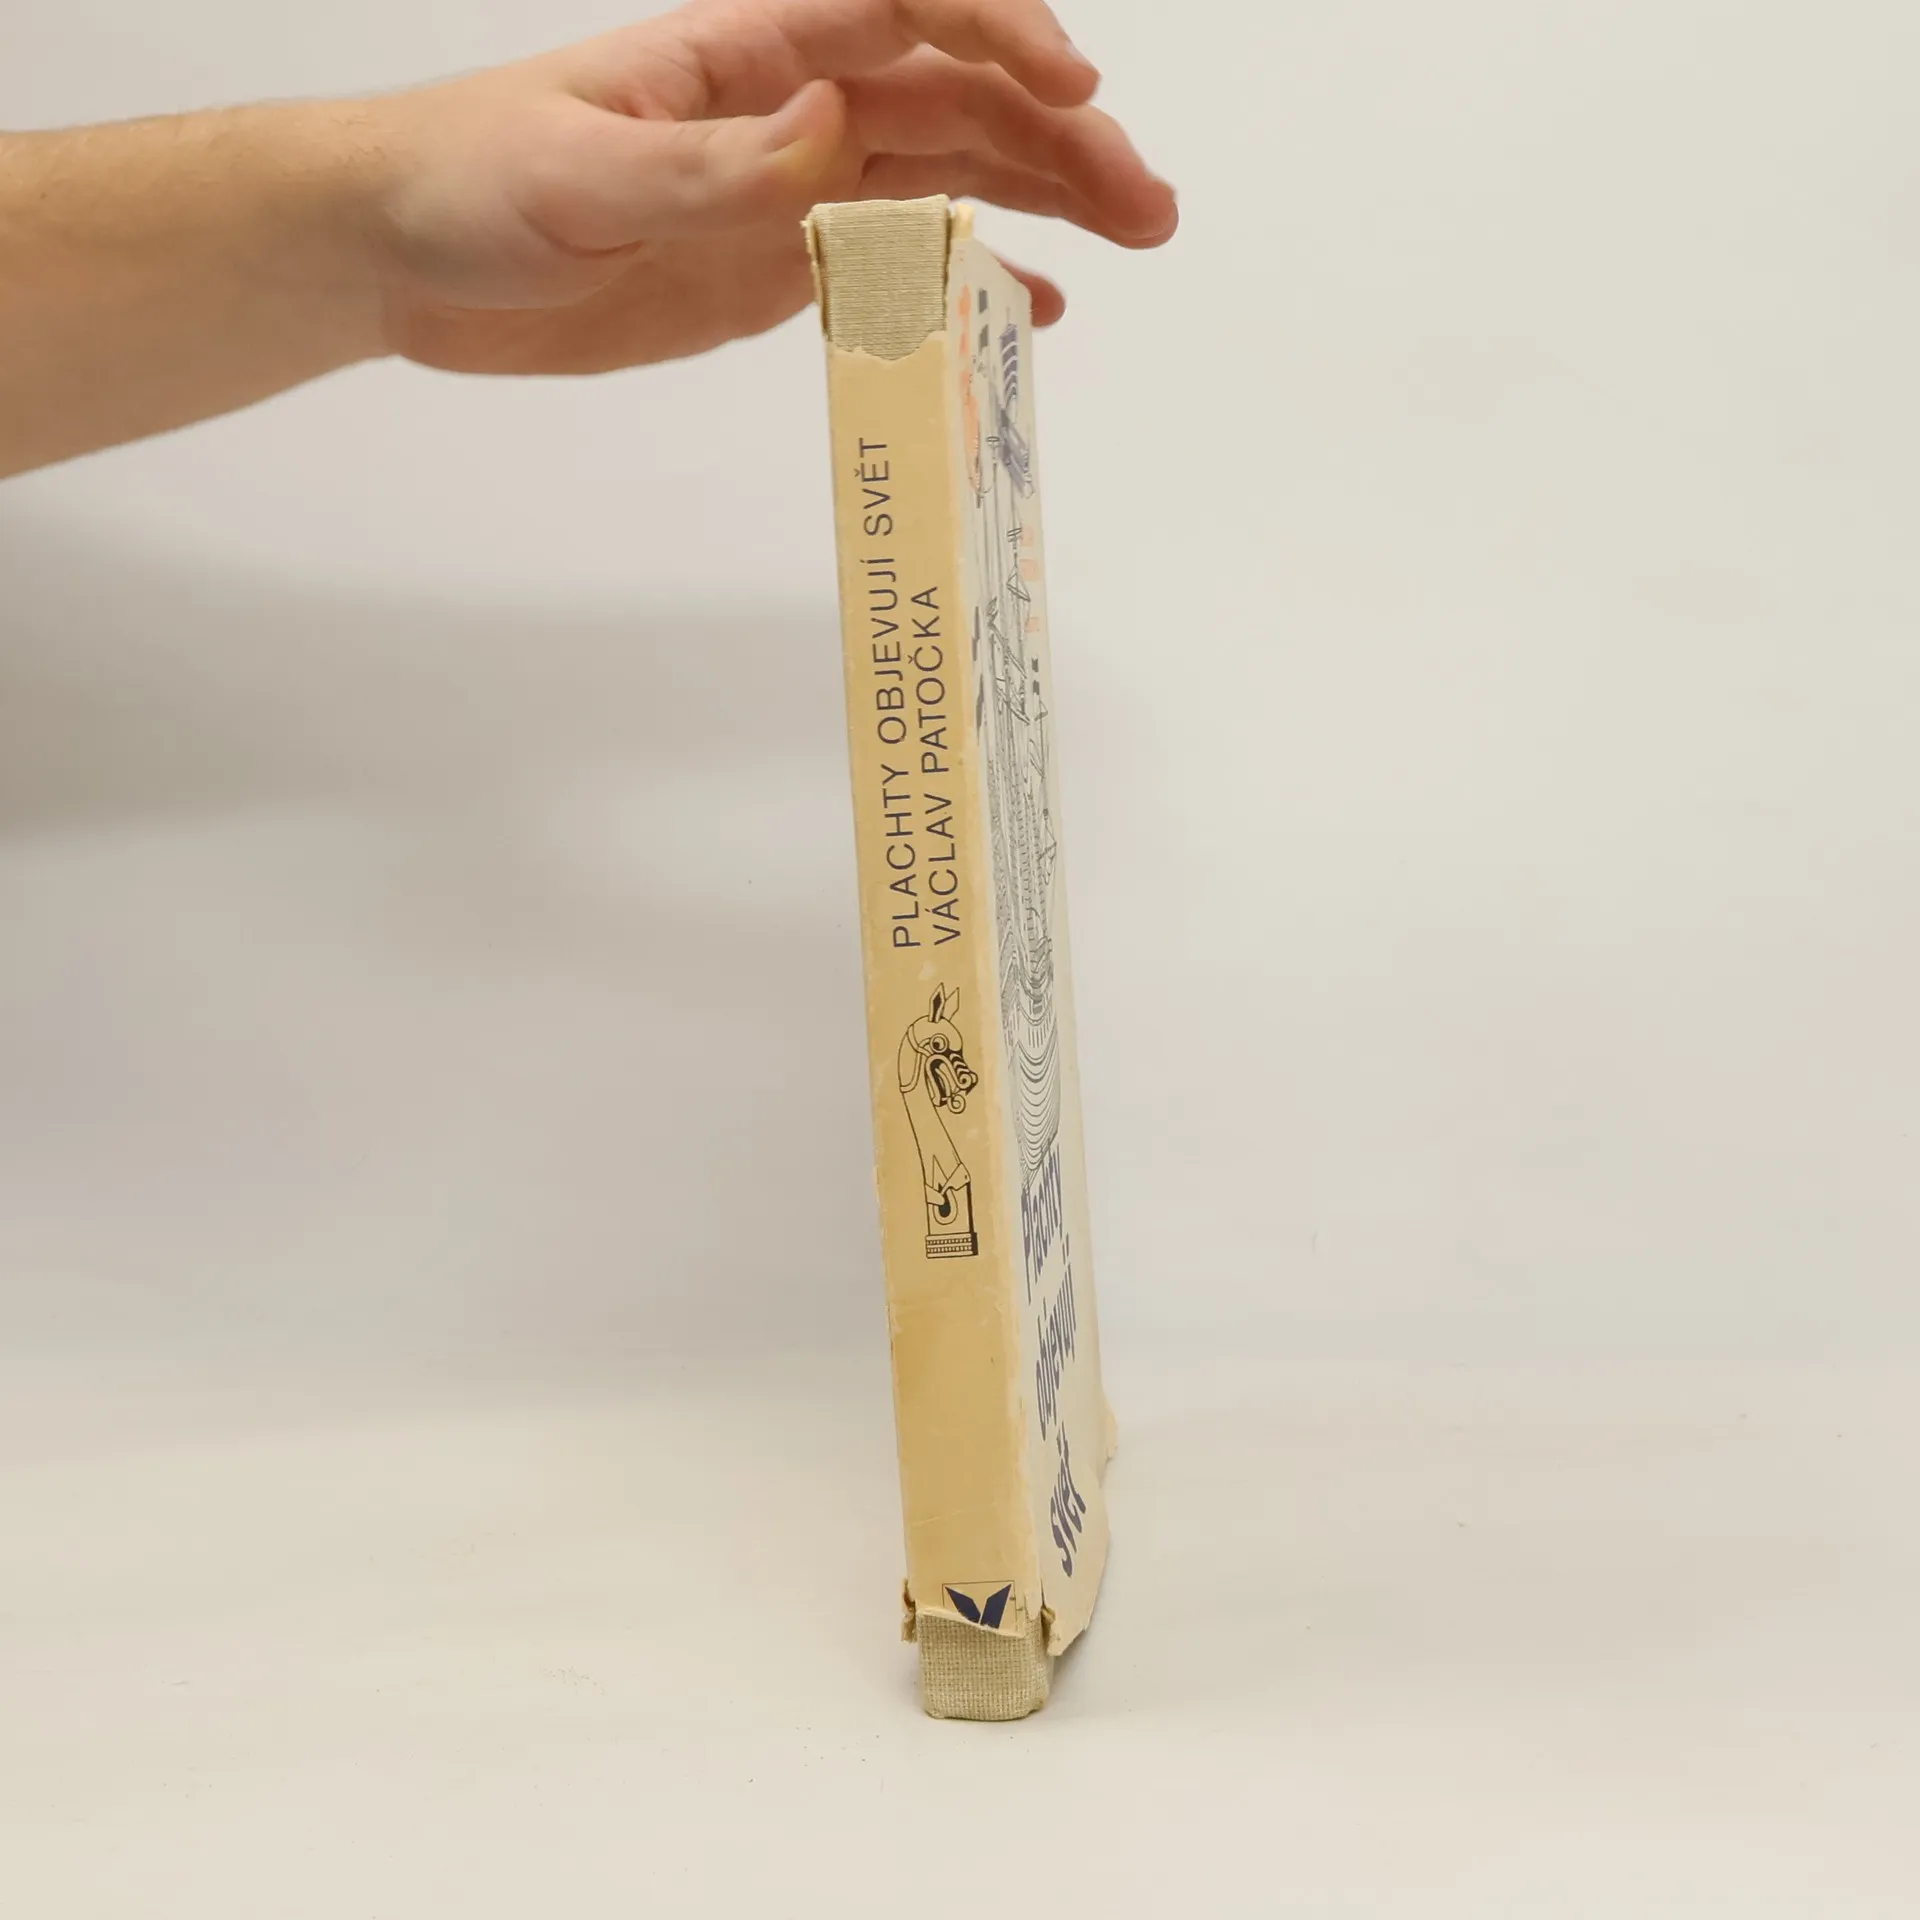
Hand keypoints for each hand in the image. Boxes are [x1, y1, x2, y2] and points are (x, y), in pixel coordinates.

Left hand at [362, 0, 1177, 374]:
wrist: (405, 257)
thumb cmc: (469, 182)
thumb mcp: (580, 176)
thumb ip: (715, 163)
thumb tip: (836, 125)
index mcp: (750, 51)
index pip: (907, 13)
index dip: (1001, 37)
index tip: (1072, 89)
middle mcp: (792, 106)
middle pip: (960, 101)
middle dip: (1064, 140)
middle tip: (1148, 208)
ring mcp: (792, 189)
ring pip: (950, 177)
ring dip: (1046, 200)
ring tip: (1133, 236)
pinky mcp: (776, 265)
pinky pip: (896, 264)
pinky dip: (970, 277)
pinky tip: (1034, 304)